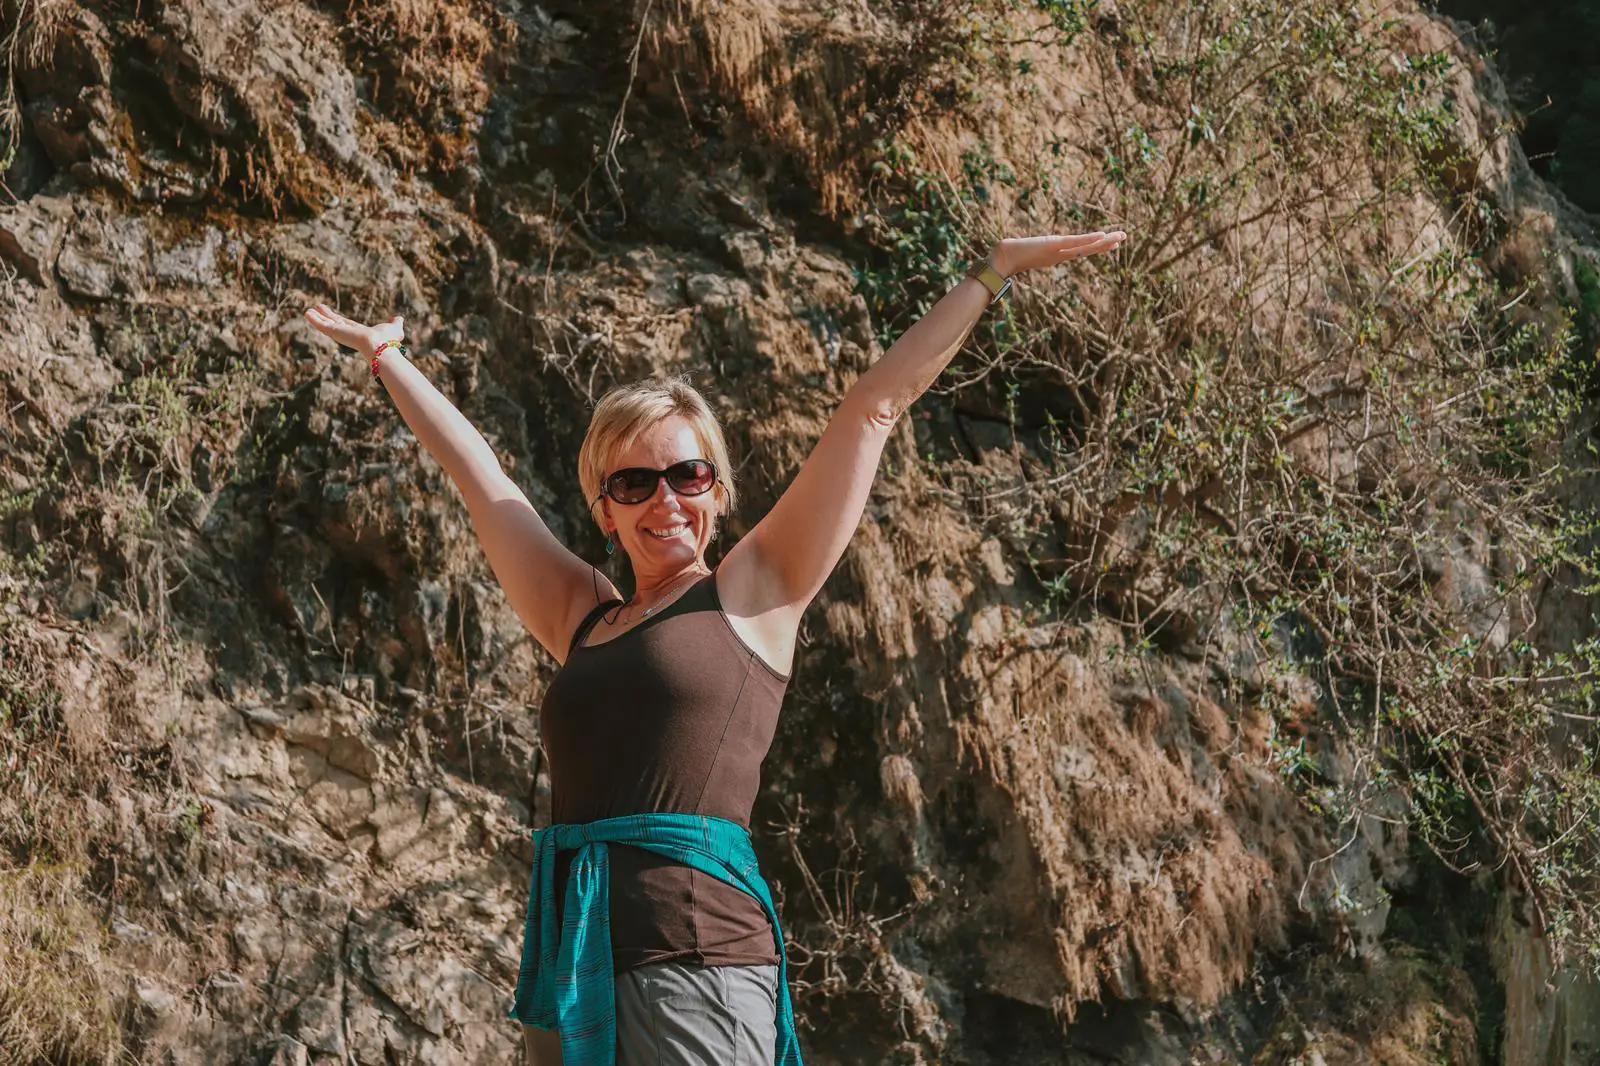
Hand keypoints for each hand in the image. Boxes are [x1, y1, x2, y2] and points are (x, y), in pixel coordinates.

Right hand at [304, 303, 404, 355]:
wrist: (381, 348)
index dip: (338, 318)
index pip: (346, 324)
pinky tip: (307, 313)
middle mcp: (349, 334)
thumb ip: (395, 323)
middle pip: (334, 323)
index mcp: (359, 333)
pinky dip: (315, 320)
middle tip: (316, 308)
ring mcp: (341, 334)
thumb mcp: (394, 329)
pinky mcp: (336, 333)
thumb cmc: (388, 341)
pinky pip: (323, 326)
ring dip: (317, 318)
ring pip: (327, 325)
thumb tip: (399, 318)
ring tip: (307, 311)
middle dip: (326, 316)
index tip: (331, 314)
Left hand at [990, 231, 1125, 276]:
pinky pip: (1075, 243)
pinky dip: (1089, 240)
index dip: (1097, 246)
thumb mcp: (1026, 251)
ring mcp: (1059, 252)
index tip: (1112, 242)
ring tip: (1120, 237)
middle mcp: (1061, 255)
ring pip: (1086, 247)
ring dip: (1104, 241)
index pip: (1081, 250)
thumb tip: (1025, 248)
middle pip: (1088, 249)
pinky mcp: (1054, 247)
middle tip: (1124, 238)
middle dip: (1106, 244)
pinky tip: (1102, 235)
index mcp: (1057, 255)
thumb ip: (1030, 251)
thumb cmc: (1010, 256)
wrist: (1002, 259)